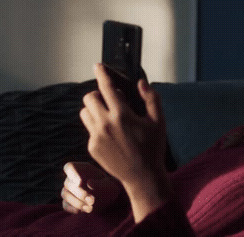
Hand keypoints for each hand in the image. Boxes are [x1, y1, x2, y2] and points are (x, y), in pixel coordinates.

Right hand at [61, 162, 120, 213]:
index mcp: (81, 169)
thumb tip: (89, 183)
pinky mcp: (68, 202)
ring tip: (91, 208)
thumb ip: (100, 184)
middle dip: (80, 193)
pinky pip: (65, 205)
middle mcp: (72, 179)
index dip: (72, 174)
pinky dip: (73, 209)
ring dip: (77, 202)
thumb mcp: (109, 186)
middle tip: (92, 200)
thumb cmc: (108, 189)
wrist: (108, 200)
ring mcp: (69, 191)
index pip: (69, 167)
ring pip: (65, 194)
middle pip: (68, 183)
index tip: (80, 182)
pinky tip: (83, 211)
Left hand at [79, 63, 170, 221]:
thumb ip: (151, 98)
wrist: (142, 177)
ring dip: (94, 110)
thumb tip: (141, 83)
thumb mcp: (158, 121)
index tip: (97, 66)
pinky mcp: (92, 148)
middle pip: (89, 98)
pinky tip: (111, 135)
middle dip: (98, 95)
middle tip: (109, 100)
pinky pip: (89, 130)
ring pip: (85, 113)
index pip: (106, 87)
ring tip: (107, 116)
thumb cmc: (152, 148)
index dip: (101, 74)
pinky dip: (97, 127)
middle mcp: (105, 124)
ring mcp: (96, 137)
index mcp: (121, 115)